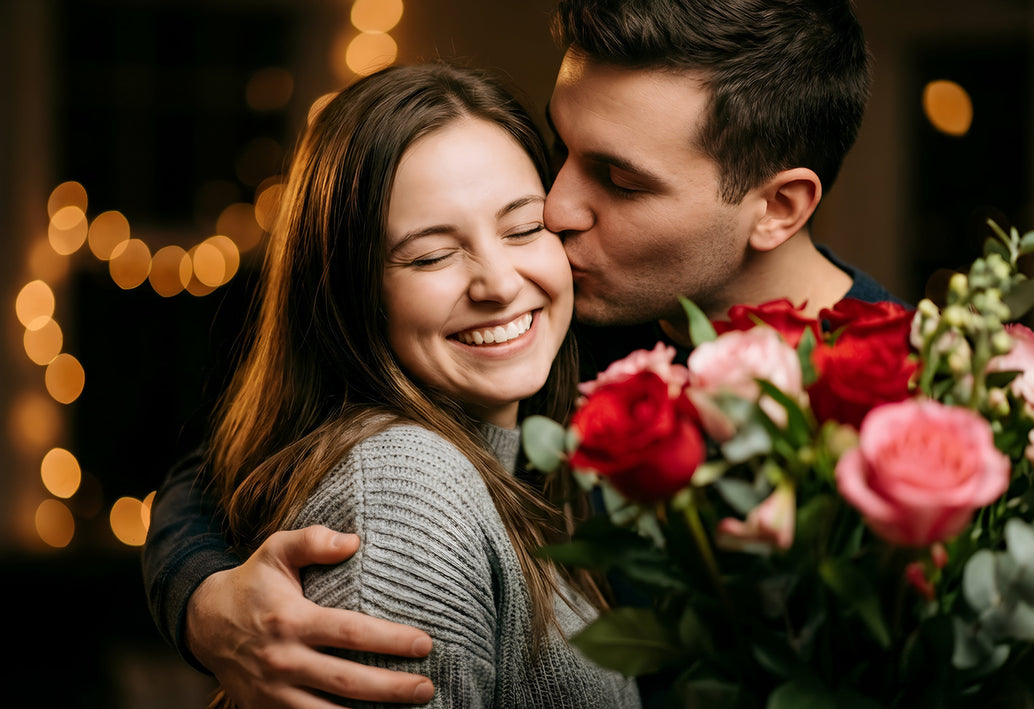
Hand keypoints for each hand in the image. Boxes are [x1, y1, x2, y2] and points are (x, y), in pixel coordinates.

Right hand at [186, 525, 434, 707]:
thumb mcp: (275, 551)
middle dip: (392, 688)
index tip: (424, 643)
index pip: (350, 633)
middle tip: (426, 688)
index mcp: (291, 620)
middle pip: (347, 681)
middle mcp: (282, 660)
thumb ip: (312, 540)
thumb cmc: (252, 583)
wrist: (203, 624)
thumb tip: (354, 541)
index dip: (390, 640)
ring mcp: (272, 692)